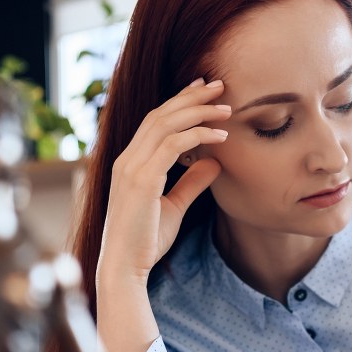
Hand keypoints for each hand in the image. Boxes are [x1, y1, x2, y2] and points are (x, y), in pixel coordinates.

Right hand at [96, 77, 229, 285]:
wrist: (124, 267)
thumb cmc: (145, 241)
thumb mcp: (174, 206)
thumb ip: (191, 182)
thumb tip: (214, 162)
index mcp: (129, 162)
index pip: (154, 120)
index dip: (179, 101)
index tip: (203, 89)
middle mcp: (126, 159)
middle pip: (160, 114)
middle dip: (191, 96)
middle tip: (219, 84)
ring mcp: (131, 168)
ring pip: (166, 124)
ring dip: (199, 111)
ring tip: (227, 107)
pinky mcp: (141, 180)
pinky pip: (172, 146)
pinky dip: (198, 136)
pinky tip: (221, 136)